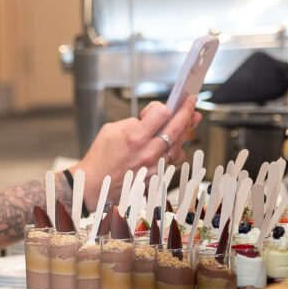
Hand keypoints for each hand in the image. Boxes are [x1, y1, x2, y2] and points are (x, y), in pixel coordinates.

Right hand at [74, 96, 201, 207]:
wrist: (95, 185)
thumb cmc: (100, 159)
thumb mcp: (111, 130)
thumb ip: (134, 123)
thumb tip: (148, 121)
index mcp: (135, 138)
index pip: (162, 113)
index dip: (160, 107)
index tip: (159, 107)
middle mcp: (148, 152)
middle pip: (178, 127)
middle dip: (187, 111)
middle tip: (192, 103)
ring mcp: (155, 166)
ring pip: (180, 145)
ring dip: (185, 132)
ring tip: (189, 121)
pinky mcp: (157, 177)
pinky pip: (174, 161)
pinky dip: (176, 150)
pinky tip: (174, 144)